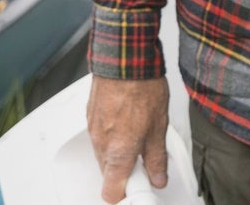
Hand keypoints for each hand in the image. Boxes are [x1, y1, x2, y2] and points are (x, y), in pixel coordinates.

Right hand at [87, 74, 170, 202]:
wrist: (125, 59)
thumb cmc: (141, 88)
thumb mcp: (159, 128)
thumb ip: (157, 158)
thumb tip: (158, 176)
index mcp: (118, 153)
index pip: (111, 192)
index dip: (126, 194)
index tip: (140, 188)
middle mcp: (101, 145)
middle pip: (108, 173)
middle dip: (125, 170)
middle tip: (144, 158)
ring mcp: (93, 129)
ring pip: (103, 154)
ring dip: (118, 151)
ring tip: (137, 132)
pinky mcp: (90, 115)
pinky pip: (99, 135)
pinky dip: (111, 134)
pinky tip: (126, 119)